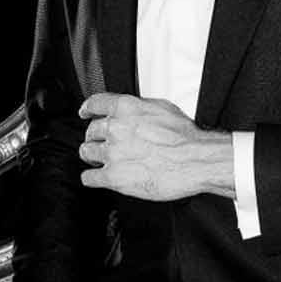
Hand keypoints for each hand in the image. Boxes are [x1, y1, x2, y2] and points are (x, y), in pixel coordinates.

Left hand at [77, 92, 234, 200]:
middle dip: (95, 137)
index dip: (88, 109)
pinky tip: (97, 178)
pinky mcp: (113, 177)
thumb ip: (140, 108)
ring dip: (92, 156)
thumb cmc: (186, 138)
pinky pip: (89, 177)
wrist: (195, 161)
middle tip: (101, 143)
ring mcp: (112, 153)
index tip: (85, 113)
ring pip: (86, 152)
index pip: (95, 103)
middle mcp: (116, 128)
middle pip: (90, 131)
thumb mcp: (163, 108)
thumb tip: (133, 111)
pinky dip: (92, 178)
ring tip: (99, 160)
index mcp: (126, 108)